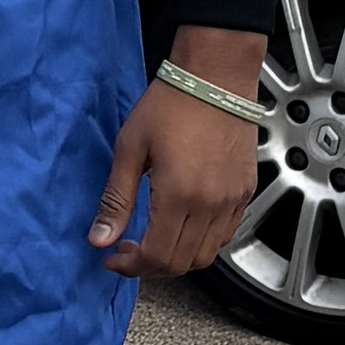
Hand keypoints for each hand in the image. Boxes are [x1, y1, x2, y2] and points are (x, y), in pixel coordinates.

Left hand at [93, 36, 265, 281]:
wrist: (215, 77)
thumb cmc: (169, 104)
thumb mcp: (130, 148)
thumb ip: (115, 199)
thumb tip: (100, 239)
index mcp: (179, 194)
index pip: (156, 256)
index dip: (131, 267)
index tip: (113, 259)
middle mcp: (210, 204)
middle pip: (181, 263)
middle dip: (150, 267)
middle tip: (128, 253)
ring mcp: (232, 200)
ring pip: (205, 254)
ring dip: (177, 259)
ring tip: (154, 242)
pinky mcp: (245, 191)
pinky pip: (224, 234)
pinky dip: (201, 242)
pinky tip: (181, 226)